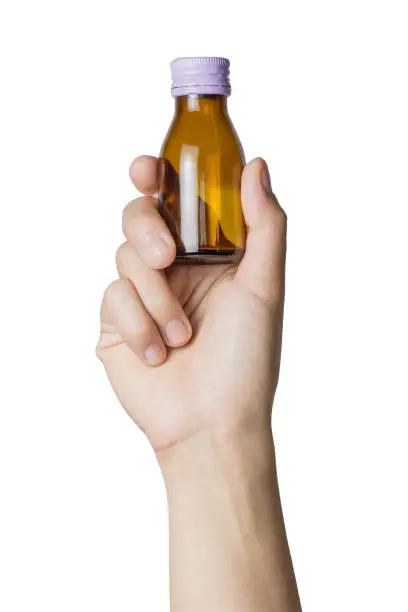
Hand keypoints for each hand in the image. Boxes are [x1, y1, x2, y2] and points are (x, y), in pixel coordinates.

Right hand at [96, 155, 286, 451]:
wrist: (212, 423)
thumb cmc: (246, 359)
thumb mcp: (265, 285)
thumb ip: (264, 223)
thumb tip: (256, 165)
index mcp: (207, 254)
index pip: (176, 200)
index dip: (157, 176)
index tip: (149, 170)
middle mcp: (173, 269)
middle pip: (138, 216)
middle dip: (147, 231)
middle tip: (165, 257)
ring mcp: (141, 295)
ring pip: (123, 258)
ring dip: (155, 298)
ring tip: (181, 336)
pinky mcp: (115, 323)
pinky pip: (111, 298)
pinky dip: (137, 325)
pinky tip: (157, 354)